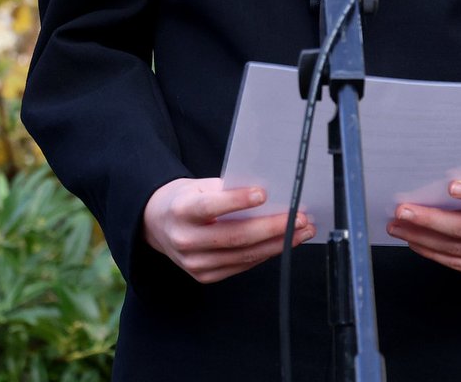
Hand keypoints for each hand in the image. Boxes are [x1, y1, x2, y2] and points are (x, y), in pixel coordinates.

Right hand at [142, 177, 314, 283]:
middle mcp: (185, 240)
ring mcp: (194, 263)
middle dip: (273, 227)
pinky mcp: (204, 276)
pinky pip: (241, 266)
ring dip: (278, 243)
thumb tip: (268, 192)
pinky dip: (265, 254)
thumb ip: (228, 189)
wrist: (157, 224)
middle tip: (300, 217)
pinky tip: (284, 243)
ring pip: (243, 255)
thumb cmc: (186, 199)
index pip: (211, 207)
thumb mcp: (200, 185)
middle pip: (235, 236)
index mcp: (181, 211)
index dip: (237, 201)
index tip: (263, 193)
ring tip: (302, 230)